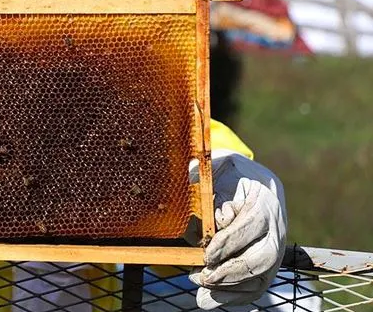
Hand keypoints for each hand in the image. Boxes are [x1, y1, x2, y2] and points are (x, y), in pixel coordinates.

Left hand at [190, 152, 287, 309]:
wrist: (256, 183)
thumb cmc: (231, 175)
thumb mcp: (219, 167)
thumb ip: (204, 177)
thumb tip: (190, 182)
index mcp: (264, 201)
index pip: (252, 226)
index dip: (229, 242)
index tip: (206, 254)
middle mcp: (276, 228)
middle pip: (265, 257)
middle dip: (232, 270)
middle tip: (203, 275)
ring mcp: (275, 249)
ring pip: (262, 276)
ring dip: (230, 287)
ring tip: (200, 285)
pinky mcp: (268, 266)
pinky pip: (256, 287)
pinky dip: (233, 297)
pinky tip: (208, 298)